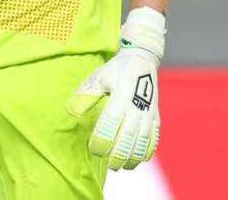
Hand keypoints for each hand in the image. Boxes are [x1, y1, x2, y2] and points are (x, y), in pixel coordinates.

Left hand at [67, 7, 165, 169]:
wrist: (142, 59)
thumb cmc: (116, 69)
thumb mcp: (99, 77)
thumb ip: (87, 94)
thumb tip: (72, 110)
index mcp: (120, 99)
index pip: (110, 126)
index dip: (102, 141)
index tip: (94, 149)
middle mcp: (136, 108)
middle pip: (127, 139)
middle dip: (118, 155)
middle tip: (109, 164)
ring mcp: (148, 113)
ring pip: (142, 142)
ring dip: (133, 156)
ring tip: (122, 166)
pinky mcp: (155, 116)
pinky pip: (153, 138)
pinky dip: (147, 150)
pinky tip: (139, 159)